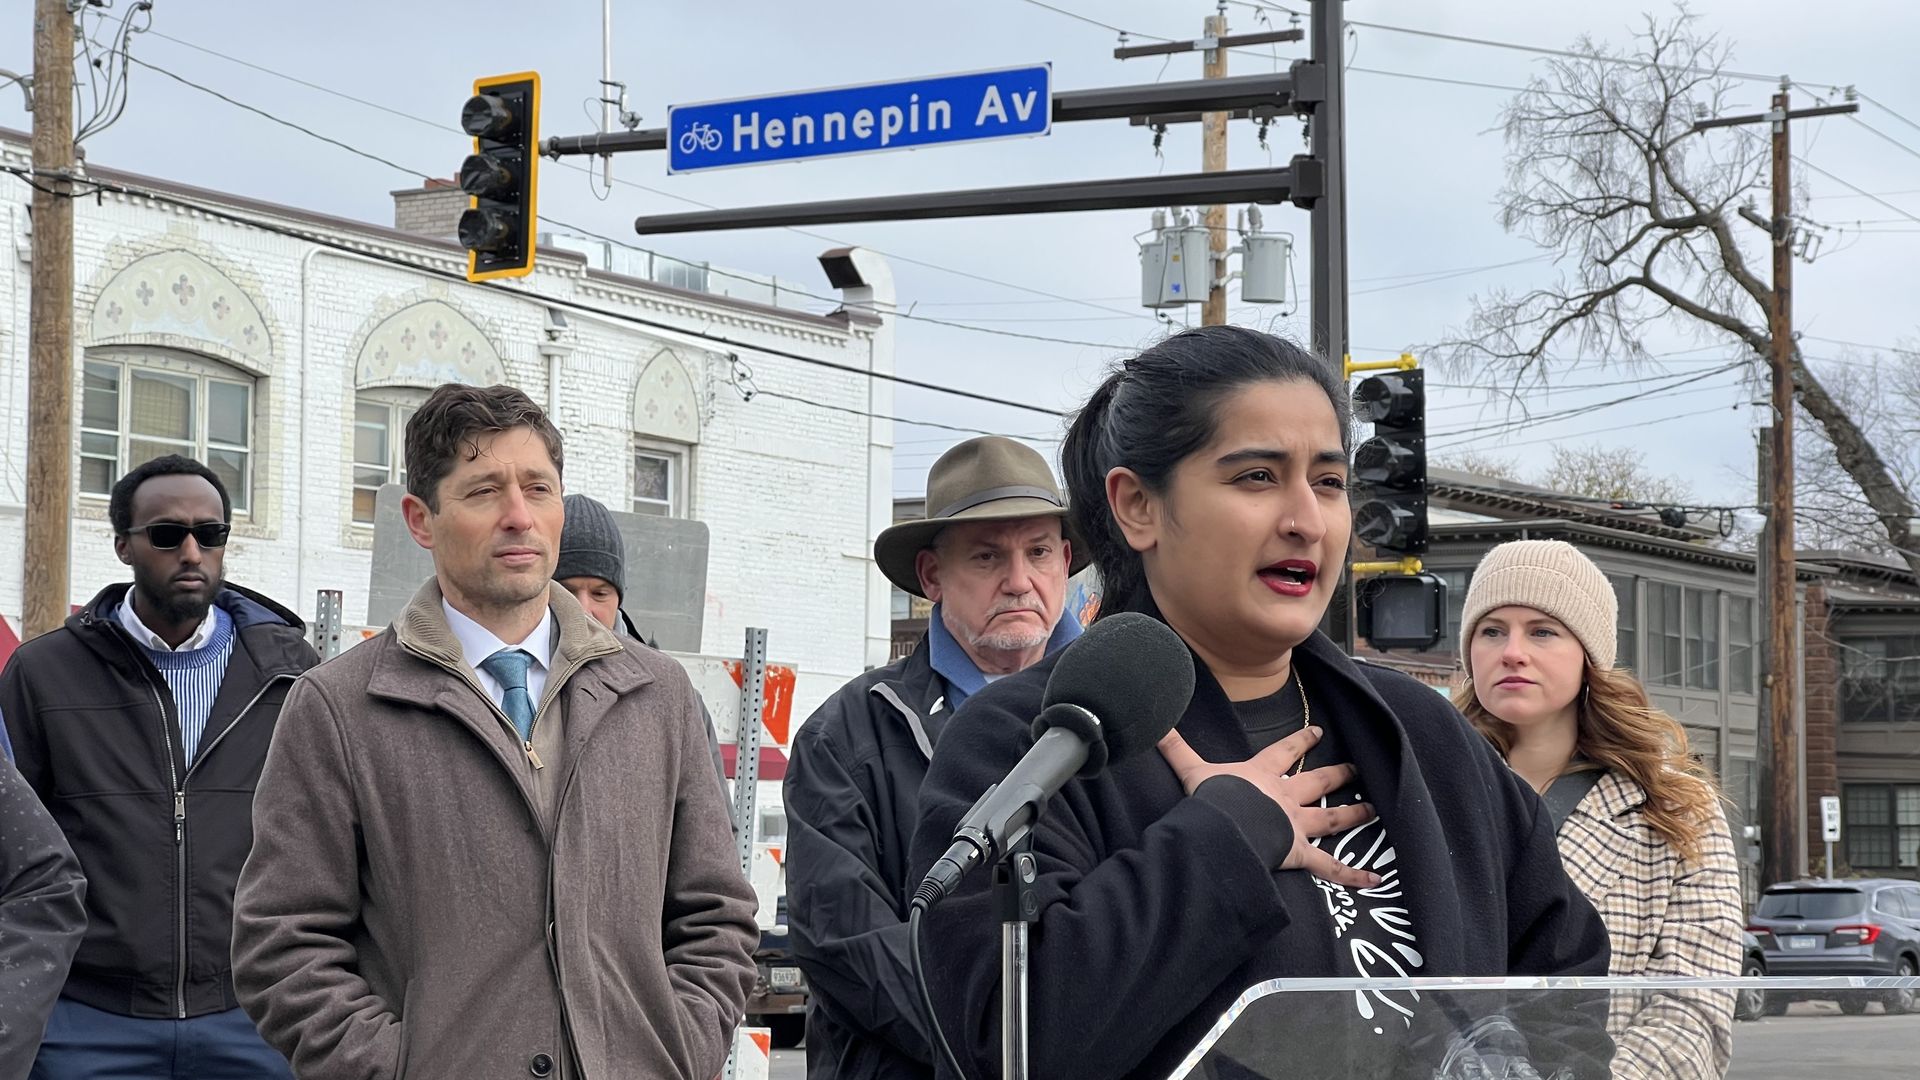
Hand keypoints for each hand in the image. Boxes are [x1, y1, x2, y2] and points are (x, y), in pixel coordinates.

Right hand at [1158, 726, 1381, 888]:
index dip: (1301, 741)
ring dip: (1354, 814)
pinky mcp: (1299, 854)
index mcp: (1262, 776)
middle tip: (1356, 768)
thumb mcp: (1191, 769)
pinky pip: (1330, 867)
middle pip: (1316, 782)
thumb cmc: (1212, 798)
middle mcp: (1285, 798)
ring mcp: (1295, 825)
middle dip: (1337, 775)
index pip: (1285, 752)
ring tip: (1374, 810)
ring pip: (1331, 818)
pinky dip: (1352, 874)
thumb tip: (1156, 724)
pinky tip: (1375, 879)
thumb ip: (1175, 747)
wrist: (1226, 826)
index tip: (1319, 731)